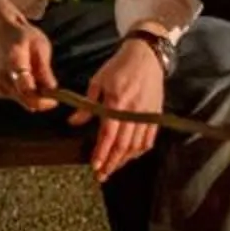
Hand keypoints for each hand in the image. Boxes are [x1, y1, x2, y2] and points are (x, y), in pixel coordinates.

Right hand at [0, 0, 56, 110]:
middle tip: (54, 93)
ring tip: (37, 75)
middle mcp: (2, 75)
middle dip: (42, 99)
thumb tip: (52, 89)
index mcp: (14, 59)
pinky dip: (27, 94)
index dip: (41, 99)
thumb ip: (44, 69)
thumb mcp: (39, 44)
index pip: (25, 87)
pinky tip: (28, 78)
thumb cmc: (21, 37)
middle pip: (24, 98)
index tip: (54, 101)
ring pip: (23, 101)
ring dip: (36, 95)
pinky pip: (18, 99)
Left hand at [77, 36, 165, 180]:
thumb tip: (73, 122)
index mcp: (117, 102)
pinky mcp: (156, 114)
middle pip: (123, 145)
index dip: (101, 152)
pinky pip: (149, 138)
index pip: (108, 134)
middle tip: (102, 175)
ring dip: (125, 160)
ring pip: (137, 145)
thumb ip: (87, 104)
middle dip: (111, 162)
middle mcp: (134, 111)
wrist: (146, 55)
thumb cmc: (119, 66)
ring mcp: (147, 114)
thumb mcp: (98, 81)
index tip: (94, 166)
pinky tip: (131, 156)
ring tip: (113, 168)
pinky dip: (140, 150)